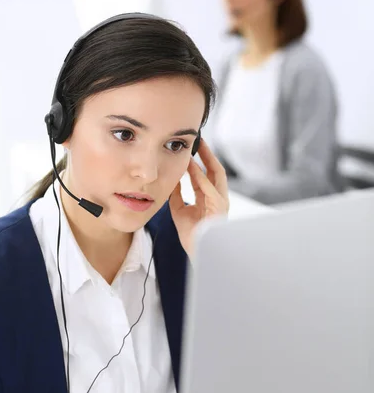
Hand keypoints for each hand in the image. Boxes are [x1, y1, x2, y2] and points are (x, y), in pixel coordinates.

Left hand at [169, 138, 228, 259]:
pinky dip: (202, 178)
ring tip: (199, 147)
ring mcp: (221, 203)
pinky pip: (211, 189)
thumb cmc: (191, 235)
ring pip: (216, 175)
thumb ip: (177, 194)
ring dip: (207, 160)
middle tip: (198, 139)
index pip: (206, 175)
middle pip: (215, 170)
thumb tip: (171, 179)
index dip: (199, 161)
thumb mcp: (179, 210)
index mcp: (209, 199)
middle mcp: (218, 198)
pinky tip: (194, 167)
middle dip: (207, 154)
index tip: (190, 148)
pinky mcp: (220, 209)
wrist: (197, 252)